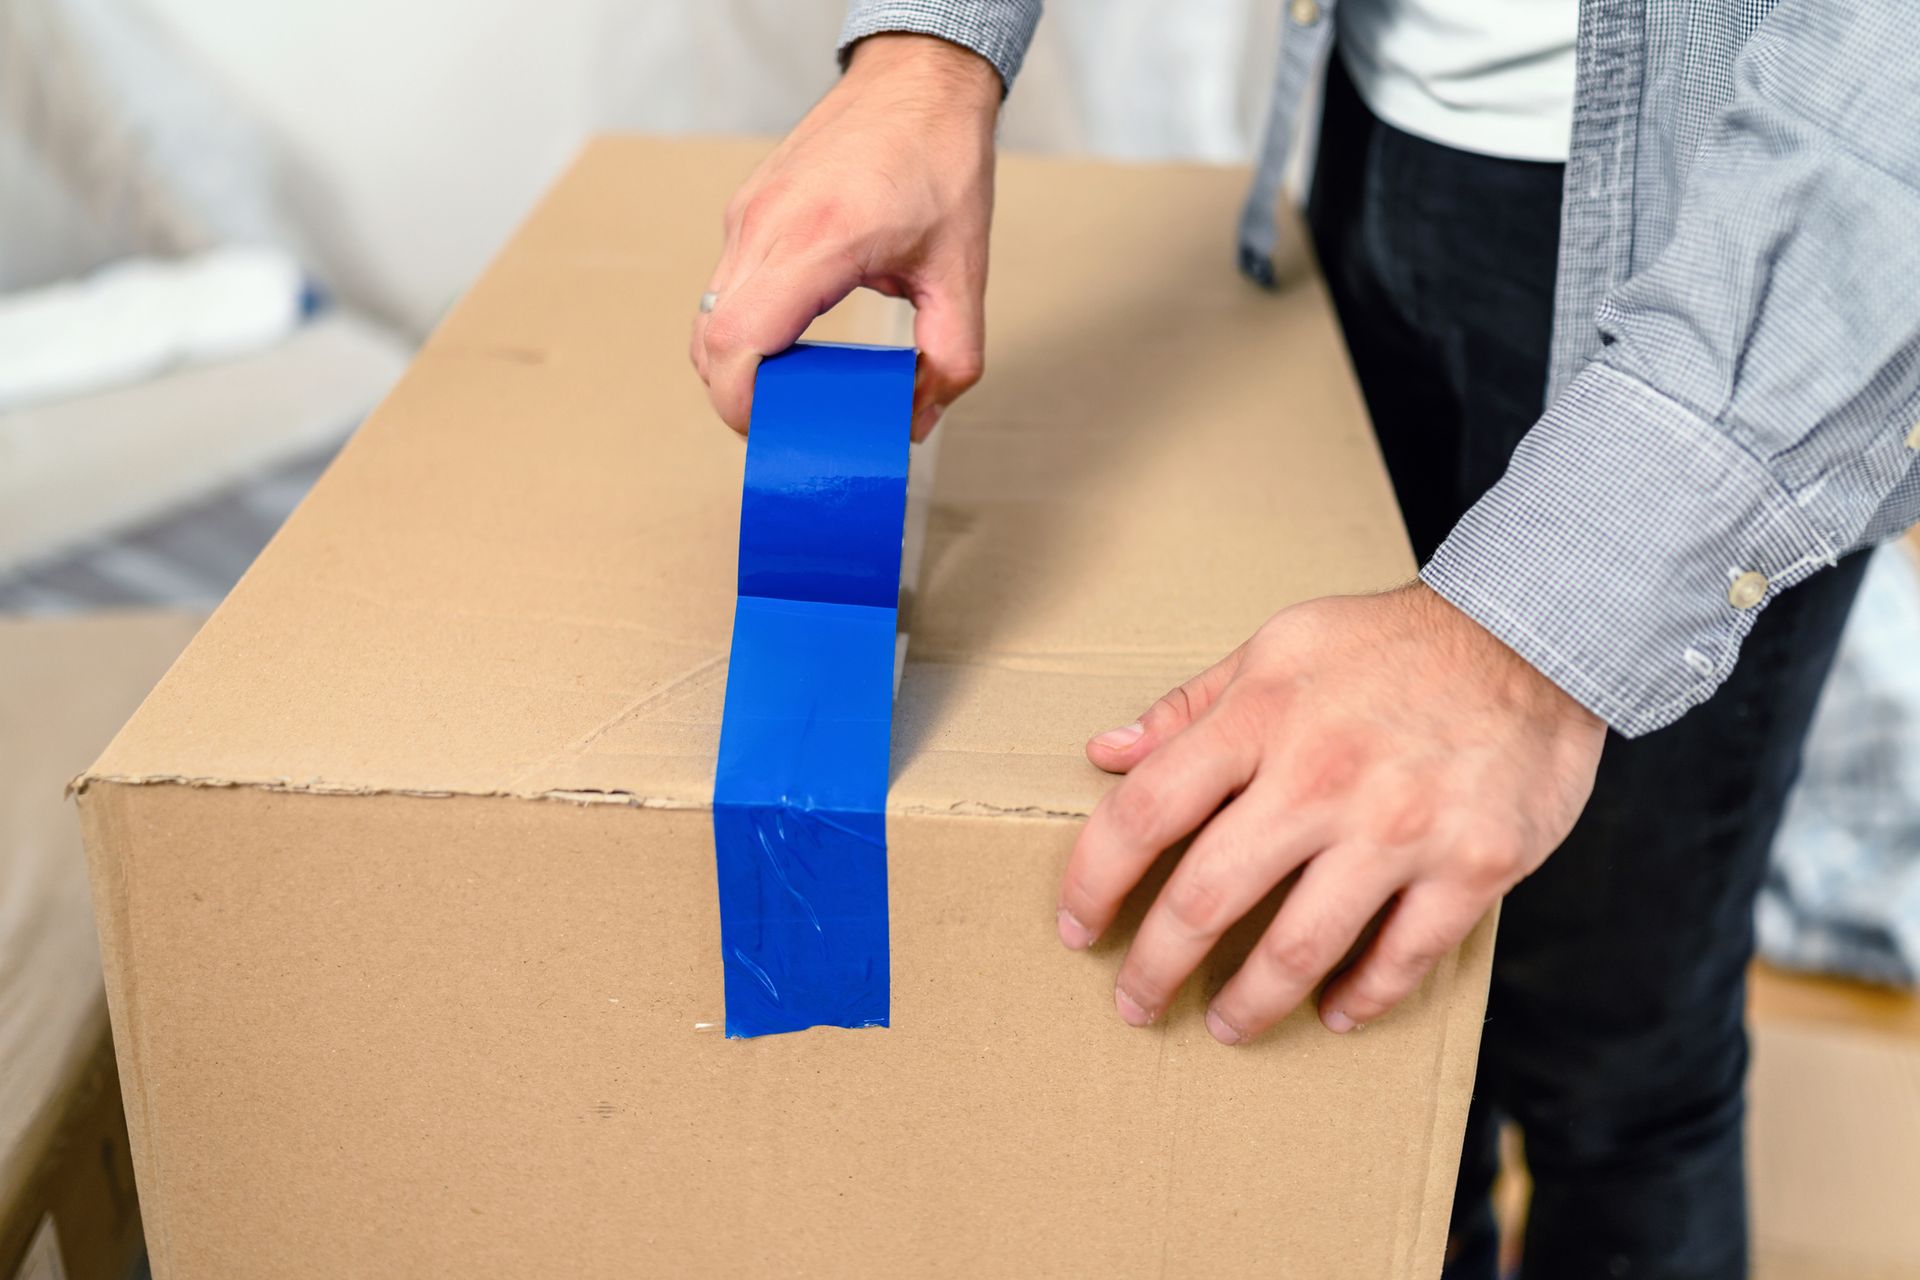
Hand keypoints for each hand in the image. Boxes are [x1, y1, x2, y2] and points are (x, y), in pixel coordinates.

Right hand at [692, 34, 1000, 439]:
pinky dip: (745, 326)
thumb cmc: (939, 160)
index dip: (741, 404)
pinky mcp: (747, 209)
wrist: (918, 78)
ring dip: (739, 363)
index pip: (739, 341)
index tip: (773, 432)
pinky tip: (792, 341)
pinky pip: (726, 286)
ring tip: (790, 390)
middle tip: (787, 426)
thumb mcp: (961, 272)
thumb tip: (917, 420)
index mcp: (817, 240)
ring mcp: (748, 214)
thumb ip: (950, 357)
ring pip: (711, 316)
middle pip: (711, 341)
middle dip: (738, 398)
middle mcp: (767, 225)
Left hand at [1058, 583, 1605, 1042]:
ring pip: (1298, 949)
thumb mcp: (1277, 647)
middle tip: (1134, 1002)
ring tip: (1226, 1024)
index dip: (1094, 880)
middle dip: (1155, 967)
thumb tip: (1107, 753)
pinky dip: (1360, 998)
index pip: (1145, 813)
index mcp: (1261, 718)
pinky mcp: (1472, 866)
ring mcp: (1400, 828)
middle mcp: (1322, 778)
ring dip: (1249, 1003)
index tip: (1078, 925)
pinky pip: (1402, 959)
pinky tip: (1334, 1012)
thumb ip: (1191, 707)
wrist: (1535, 634)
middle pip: (1207, 898)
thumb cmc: (1391, 645)